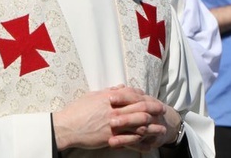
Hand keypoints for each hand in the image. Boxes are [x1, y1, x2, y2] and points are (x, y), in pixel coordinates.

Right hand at [53, 85, 177, 150]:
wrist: (68, 127)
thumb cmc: (77, 110)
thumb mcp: (92, 96)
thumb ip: (108, 92)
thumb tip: (120, 87)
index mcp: (109, 98)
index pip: (132, 95)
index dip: (144, 96)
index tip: (151, 98)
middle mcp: (114, 111)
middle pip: (140, 108)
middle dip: (154, 109)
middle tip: (162, 110)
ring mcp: (114, 125)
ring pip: (140, 125)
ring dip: (152, 126)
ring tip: (160, 128)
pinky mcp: (112, 138)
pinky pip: (132, 140)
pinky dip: (142, 141)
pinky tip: (148, 142)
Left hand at [109, 100, 180, 151]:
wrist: (164, 123)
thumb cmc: (144, 108)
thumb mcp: (138, 98)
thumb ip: (126, 94)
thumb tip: (113, 88)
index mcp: (147, 101)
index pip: (135, 97)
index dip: (123, 97)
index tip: (110, 98)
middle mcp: (152, 115)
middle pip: (140, 116)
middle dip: (126, 119)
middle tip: (111, 122)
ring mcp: (153, 129)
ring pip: (140, 132)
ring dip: (125, 137)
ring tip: (110, 140)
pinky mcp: (150, 141)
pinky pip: (140, 145)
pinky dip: (127, 145)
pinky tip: (115, 146)